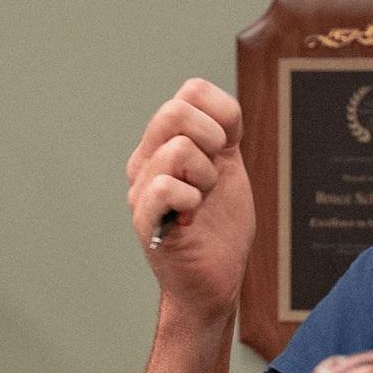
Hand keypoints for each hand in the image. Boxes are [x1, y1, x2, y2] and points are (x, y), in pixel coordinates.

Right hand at [124, 78, 254, 316]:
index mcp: (167, 141)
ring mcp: (142, 188)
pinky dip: (191, 199)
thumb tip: (218, 108)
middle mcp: (148, 159)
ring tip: (202, 201)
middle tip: (216, 172)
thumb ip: (223, 133)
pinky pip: (165, 187)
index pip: (191, 92)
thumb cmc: (221, 226)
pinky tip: (191, 217)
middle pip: (174, 111)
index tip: (228, 148)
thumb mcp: (229, 167)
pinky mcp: (145, 220)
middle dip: (212, 138)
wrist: (216, 280)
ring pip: (176, 150)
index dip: (222, 114)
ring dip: (206, 177)